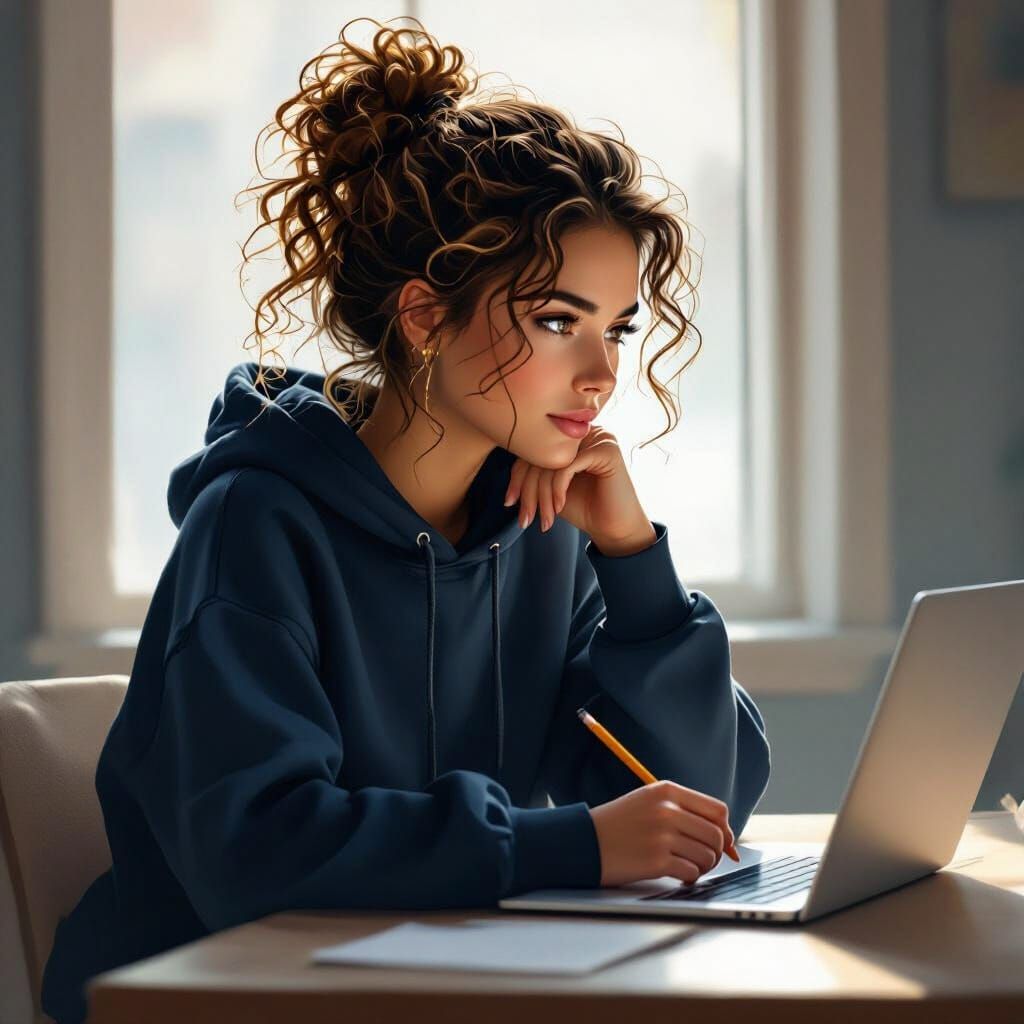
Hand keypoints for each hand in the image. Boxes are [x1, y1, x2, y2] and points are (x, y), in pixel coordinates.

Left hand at [503, 425, 653, 549]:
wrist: (614, 528)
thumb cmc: (584, 508)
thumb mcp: (550, 489)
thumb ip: (534, 474)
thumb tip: (505, 472)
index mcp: (569, 438)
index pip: (533, 449)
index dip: (517, 477)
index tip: (509, 503)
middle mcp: (583, 432)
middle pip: (540, 454)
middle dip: (528, 491)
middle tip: (525, 519)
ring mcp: (597, 437)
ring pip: (552, 460)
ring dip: (542, 496)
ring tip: (544, 520)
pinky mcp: (606, 449)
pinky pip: (568, 465)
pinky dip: (558, 489)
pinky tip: (559, 508)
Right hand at [589, 780, 735, 887]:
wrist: (584, 840)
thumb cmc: (619, 824)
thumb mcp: (649, 803)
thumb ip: (683, 811)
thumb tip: (726, 838)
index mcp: (667, 791)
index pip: (717, 810)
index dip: (726, 830)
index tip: (724, 844)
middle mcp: (667, 810)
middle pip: (717, 835)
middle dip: (715, 853)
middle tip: (702, 860)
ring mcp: (661, 835)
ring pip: (707, 856)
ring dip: (703, 867)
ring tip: (687, 867)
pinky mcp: (655, 861)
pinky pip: (691, 872)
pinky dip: (689, 878)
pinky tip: (678, 876)